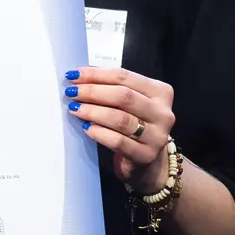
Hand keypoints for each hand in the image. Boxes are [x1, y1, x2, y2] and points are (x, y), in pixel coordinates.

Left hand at [64, 66, 175, 193]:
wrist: (148, 160)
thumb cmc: (135, 123)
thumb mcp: (130, 102)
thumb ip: (112, 88)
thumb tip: (80, 78)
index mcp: (160, 92)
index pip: (124, 77)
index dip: (96, 74)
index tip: (74, 75)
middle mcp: (163, 112)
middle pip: (123, 96)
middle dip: (93, 92)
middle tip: (72, 92)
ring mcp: (157, 136)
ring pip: (120, 119)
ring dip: (93, 111)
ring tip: (75, 108)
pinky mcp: (146, 155)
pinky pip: (118, 141)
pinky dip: (99, 132)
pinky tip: (86, 127)